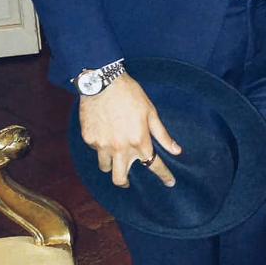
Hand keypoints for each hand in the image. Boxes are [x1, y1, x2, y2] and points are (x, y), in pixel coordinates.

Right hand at [79, 72, 180, 187]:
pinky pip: (96, 151)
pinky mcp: (88, 139)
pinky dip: (101, 147)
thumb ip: (162, 135)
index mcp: (139, 140)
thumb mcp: (150, 112)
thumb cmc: (130, 95)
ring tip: (115, 153)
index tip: (170, 182)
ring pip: (105, 167)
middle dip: (125, 183)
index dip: (164, 176)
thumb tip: (177, 151)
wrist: (102, 82)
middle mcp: (120, 147)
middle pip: (120, 179)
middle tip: (128, 181)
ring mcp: (102, 145)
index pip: (153, 165)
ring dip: (112, 164)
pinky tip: (105, 133)